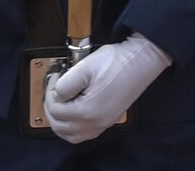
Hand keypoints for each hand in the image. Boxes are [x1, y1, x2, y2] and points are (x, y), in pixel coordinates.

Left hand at [43, 35, 170, 142]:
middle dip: (52, 109)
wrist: (144, 58)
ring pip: (71, 135)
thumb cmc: (119, 60)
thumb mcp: (85, 67)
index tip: (54, 80)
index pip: (55, 110)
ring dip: (60, 123)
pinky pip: (85, 134)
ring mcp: (104, 122)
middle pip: (60, 126)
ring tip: (60, 106)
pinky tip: (73, 116)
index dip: (49, 93)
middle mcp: (96, 121)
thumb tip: (57, 94)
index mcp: (88, 110)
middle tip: (53, 93)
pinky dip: (74, 129)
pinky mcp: (110, 119)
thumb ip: (64, 84)